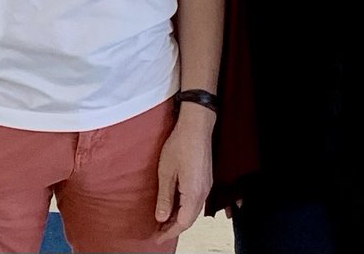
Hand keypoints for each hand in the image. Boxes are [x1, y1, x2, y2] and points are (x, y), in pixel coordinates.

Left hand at [153, 109, 213, 241]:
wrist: (197, 126)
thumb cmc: (180, 145)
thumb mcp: (166, 172)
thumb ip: (165, 197)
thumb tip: (161, 218)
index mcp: (194, 193)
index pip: (183, 222)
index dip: (169, 232)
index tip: (157, 238)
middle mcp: (203, 193)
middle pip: (189, 219)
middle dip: (174, 228)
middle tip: (158, 232)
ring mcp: (206, 186)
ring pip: (193, 211)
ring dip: (179, 218)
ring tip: (164, 222)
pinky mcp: (205, 179)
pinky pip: (195, 201)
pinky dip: (184, 208)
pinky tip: (175, 206)